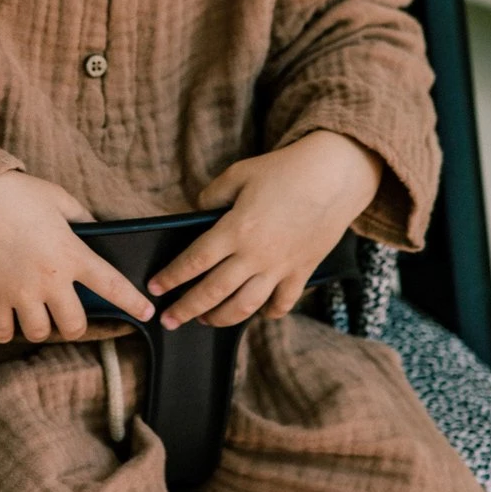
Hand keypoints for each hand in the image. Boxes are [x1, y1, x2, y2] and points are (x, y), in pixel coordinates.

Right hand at [0, 172, 154, 342]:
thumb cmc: (15, 193)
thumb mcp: (58, 198)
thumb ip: (81, 217)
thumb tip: (95, 228)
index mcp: (71, 253)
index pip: (111, 284)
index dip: (132, 302)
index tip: (147, 313)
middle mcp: (50, 279)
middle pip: (75, 326)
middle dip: (73, 324)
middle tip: (65, 313)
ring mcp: (20, 293)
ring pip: (40, 333)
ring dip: (40, 327)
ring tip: (33, 313)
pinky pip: (3, 333)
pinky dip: (5, 330)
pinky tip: (5, 317)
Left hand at [147, 132, 382, 327]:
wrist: (335, 176)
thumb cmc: (284, 170)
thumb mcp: (239, 174)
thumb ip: (212, 196)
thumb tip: (195, 213)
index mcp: (235, 230)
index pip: (195, 261)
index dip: (172, 277)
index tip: (155, 289)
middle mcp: (255, 255)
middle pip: (214, 292)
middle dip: (187, 309)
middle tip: (169, 320)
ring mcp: (280, 268)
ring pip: (245, 306)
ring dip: (220, 318)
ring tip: (205, 321)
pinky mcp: (302, 272)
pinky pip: (282, 303)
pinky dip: (268, 312)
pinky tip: (257, 312)